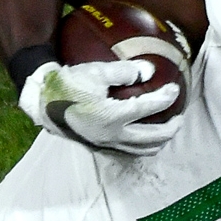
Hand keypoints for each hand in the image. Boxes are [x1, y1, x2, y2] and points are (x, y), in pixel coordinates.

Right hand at [18, 60, 181, 155]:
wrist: (41, 102)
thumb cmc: (67, 83)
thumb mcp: (96, 72)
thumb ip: (125, 71)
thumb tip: (150, 69)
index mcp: (113, 117)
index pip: (149, 108)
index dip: (166, 98)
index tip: (176, 89)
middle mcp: (111, 136)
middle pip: (151, 139)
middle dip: (170, 129)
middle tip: (179, 117)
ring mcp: (105, 145)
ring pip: (140, 150)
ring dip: (157, 142)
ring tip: (165, 129)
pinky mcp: (97, 147)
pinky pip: (126, 151)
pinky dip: (140, 145)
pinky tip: (140, 134)